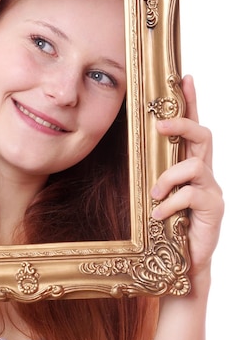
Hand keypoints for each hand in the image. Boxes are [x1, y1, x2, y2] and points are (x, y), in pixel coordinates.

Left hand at [151, 75, 223, 281]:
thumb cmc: (164, 223)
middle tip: (158, 124)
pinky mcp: (213, 209)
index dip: (191, 101)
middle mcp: (204, 172)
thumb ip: (149, 170)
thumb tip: (126, 148)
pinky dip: (169, 204)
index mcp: (187, 163)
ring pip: (194, 166)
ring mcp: (211, 190)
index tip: (185, 77)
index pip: (192, 126)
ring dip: (168, 178)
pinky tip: (158, 216)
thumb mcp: (153, 190)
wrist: (180, 262)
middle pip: (203, 135)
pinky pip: (190, 195)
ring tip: (153, 194)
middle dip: (181, 124)